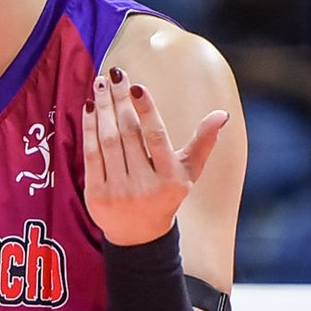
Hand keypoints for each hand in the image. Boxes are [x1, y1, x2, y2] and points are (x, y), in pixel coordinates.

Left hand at [82, 67, 228, 245]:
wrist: (138, 235)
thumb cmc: (166, 194)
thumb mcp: (189, 172)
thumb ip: (203, 142)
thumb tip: (221, 114)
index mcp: (170, 179)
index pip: (156, 138)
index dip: (146, 110)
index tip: (135, 85)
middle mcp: (144, 187)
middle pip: (128, 135)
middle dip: (119, 101)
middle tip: (114, 75)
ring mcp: (118, 192)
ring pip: (108, 142)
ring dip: (103, 109)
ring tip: (100, 84)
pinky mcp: (96, 196)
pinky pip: (91, 155)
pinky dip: (89, 129)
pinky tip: (90, 108)